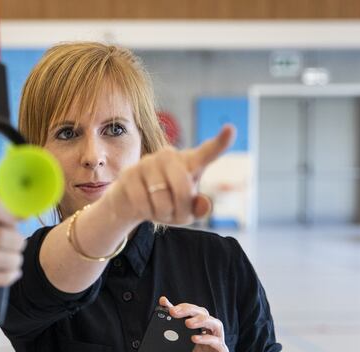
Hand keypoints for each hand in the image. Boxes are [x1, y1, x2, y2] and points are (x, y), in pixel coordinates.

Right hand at [105, 124, 235, 224]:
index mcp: (189, 162)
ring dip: (161, 213)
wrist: (132, 203)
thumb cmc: (166, 203)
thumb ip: (198, 208)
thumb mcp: (186, 211)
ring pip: (161, 199)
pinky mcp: (129, 173)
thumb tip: (204, 205)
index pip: (207, 153)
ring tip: (157, 208)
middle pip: (183, 189)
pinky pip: (142, 201)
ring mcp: (147, 162)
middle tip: (173, 212)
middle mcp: (169, 156)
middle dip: (180, 209)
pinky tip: (143, 206)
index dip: (220, 142)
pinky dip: (145, 212)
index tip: (230, 129)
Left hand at [135, 296, 258, 351]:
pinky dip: (207, 338)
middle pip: (199, 313)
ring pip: (212, 322)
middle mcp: (204, 336)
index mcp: (192, 338)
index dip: (175, 307)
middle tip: (173, 311)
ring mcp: (215, 343)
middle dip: (186, 309)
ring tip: (187, 323)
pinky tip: (195, 339)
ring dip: (200, 319)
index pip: (185, 317)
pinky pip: (217, 341)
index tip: (163, 301)